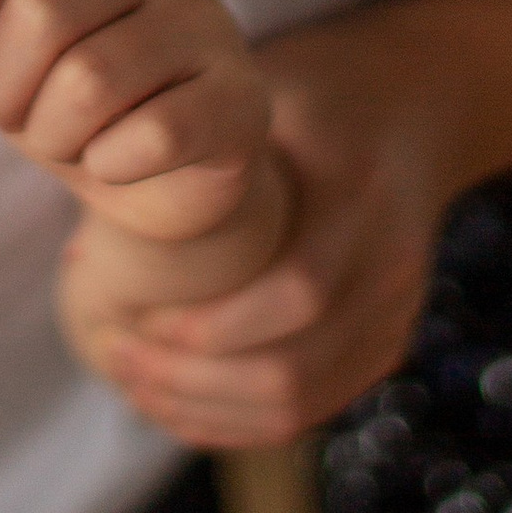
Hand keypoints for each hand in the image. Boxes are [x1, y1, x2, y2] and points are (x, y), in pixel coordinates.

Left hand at [0, 0, 267, 241]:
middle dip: (2, 90)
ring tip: (68, 142)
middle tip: (17, 122)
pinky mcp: (242, 96)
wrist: (165, 177)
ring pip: (91, 80)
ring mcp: (208, 21)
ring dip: (54, 134)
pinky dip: (109, 164)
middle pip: (40, 13)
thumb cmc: (67, 95)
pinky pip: (153, 135)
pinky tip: (114, 162)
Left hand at [87, 6, 457, 449]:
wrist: (423, 102)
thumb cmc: (318, 92)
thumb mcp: (266, 91)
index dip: (211, 327)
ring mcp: (394, 313)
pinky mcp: (384, 341)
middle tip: (116, 354)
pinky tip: (177, 405)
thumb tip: (88, 226)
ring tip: (133, 380)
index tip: (131, 318)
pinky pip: (314, 408)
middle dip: (193, 380)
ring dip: (208, 409)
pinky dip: (240, 421)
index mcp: (361, 199)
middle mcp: (390, 268)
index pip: (298, 294)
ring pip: (301, 406)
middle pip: (295, 371)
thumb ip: (201, 142)